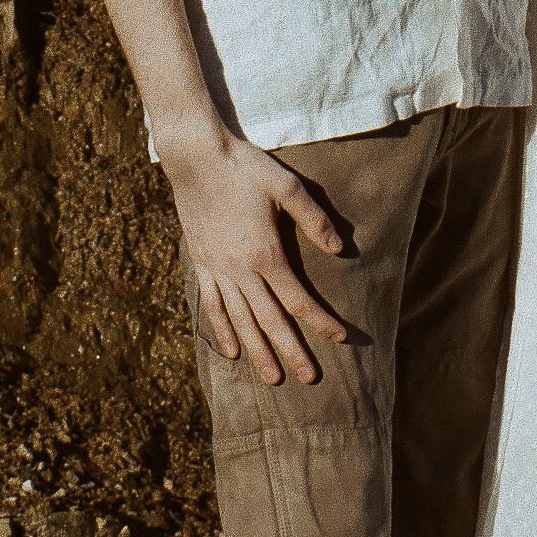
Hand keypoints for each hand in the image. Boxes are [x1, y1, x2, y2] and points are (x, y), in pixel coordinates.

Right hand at [160, 126, 347, 386]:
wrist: (196, 158)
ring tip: (272, 378)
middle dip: (290, 351)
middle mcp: (240, 269)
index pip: (298, 299)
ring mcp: (217, 269)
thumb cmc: (244, 168)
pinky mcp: (201, 263)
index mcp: (265, 253)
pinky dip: (221, 331)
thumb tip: (340, 249)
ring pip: (240, 320)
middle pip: (269, 320)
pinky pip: (211, 305)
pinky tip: (231, 351)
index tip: (340, 338)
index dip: (321, 321)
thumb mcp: (286, 186)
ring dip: (257, 351)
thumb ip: (313, 219)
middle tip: (308, 378)